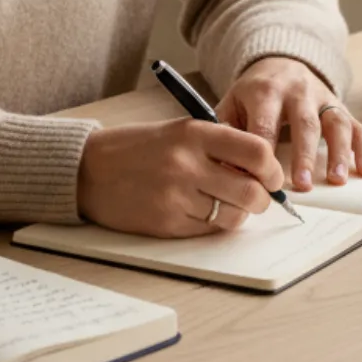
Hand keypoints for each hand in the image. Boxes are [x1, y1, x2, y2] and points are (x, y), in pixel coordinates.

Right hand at [75, 118, 283, 236]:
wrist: (88, 169)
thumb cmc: (138, 148)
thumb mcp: (179, 131)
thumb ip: (218, 146)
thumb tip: (262, 171)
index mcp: (194, 133)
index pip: (256, 151)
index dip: (273, 169)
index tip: (273, 176)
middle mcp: (187, 163)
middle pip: (251, 191)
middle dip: (263, 199)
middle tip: (258, 198)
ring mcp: (176, 196)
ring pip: (233, 216)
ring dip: (239, 214)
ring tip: (227, 205)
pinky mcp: (166, 223)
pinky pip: (208, 230)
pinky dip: (213, 224)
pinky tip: (201, 211)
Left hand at [215, 56, 361, 191]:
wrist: (279, 63)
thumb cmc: (252, 94)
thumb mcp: (232, 104)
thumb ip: (225, 132)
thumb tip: (222, 169)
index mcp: (265, 91)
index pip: (265, 124)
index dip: (265, 154)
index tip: (262, 182)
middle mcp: (297, 91)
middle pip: (303, 123)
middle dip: (304, 155)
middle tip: (302, 185)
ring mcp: (322, 97)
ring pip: (334, 123)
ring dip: (338, 152)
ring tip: (337, 180)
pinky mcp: (339, 105)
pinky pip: (356, 125)